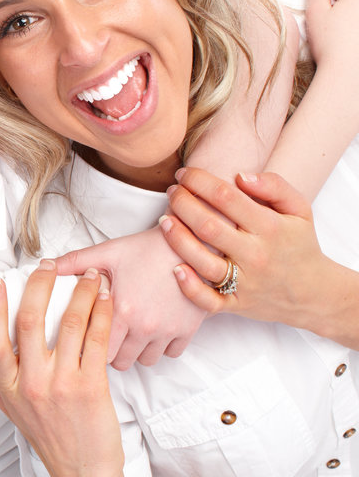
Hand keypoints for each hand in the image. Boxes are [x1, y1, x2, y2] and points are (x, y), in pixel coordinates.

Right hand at [0, 263, 123, 476]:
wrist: (84, 473)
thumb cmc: (49, 439)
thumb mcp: (10, 411)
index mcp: (9, 388)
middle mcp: (32, 384)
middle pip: (28, 323)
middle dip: (38, 286)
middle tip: (46, 266)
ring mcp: (62, 384)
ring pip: (68, 324)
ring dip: (79, 293)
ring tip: (87, 274)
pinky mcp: (92, 387)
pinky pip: (96, 340)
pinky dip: (101, 313)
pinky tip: (104, 298)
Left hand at [55, 227, 204, 367]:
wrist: (192, 243)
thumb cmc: (148, 248)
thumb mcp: (107, 251)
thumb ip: (74, 262)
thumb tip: (45, 266)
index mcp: (120, 310)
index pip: (96, 350)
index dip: (89, 346)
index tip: (86, 338)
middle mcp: (144, 326)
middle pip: (120, 362)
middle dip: (111, 352)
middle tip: (107, 337)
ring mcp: (167, 331)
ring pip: (146, 361)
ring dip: (136, 351)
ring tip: (130, 334)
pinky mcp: (187, 330)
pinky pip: (172, 353)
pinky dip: (162, 347)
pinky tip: (153, 331)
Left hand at [162, 167, 325, 326]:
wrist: (314, 293)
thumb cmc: (299, 245)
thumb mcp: (299, 211)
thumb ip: (276, 186)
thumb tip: (241, 175)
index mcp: (270, 228)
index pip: (226, 197)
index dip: (199, 181)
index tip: (184, 173)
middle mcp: (255, 255)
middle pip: (208, 226)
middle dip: (182, 205)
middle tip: (171, 192)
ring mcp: (245, 282)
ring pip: (203, 262)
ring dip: (177, 239)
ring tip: (163, 220)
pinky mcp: (236, 304)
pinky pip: (208, 301)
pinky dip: (190, 287)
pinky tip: (175, 269)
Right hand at [303, 0, 358, 69]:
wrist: (349, 74)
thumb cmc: (332, 46)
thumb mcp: (315, 13)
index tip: (318, 4)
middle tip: (333, 15)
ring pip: (358, 5)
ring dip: (352, 9)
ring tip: (344, 25)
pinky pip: (358, 22)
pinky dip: (354, 23)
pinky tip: (351, 36)